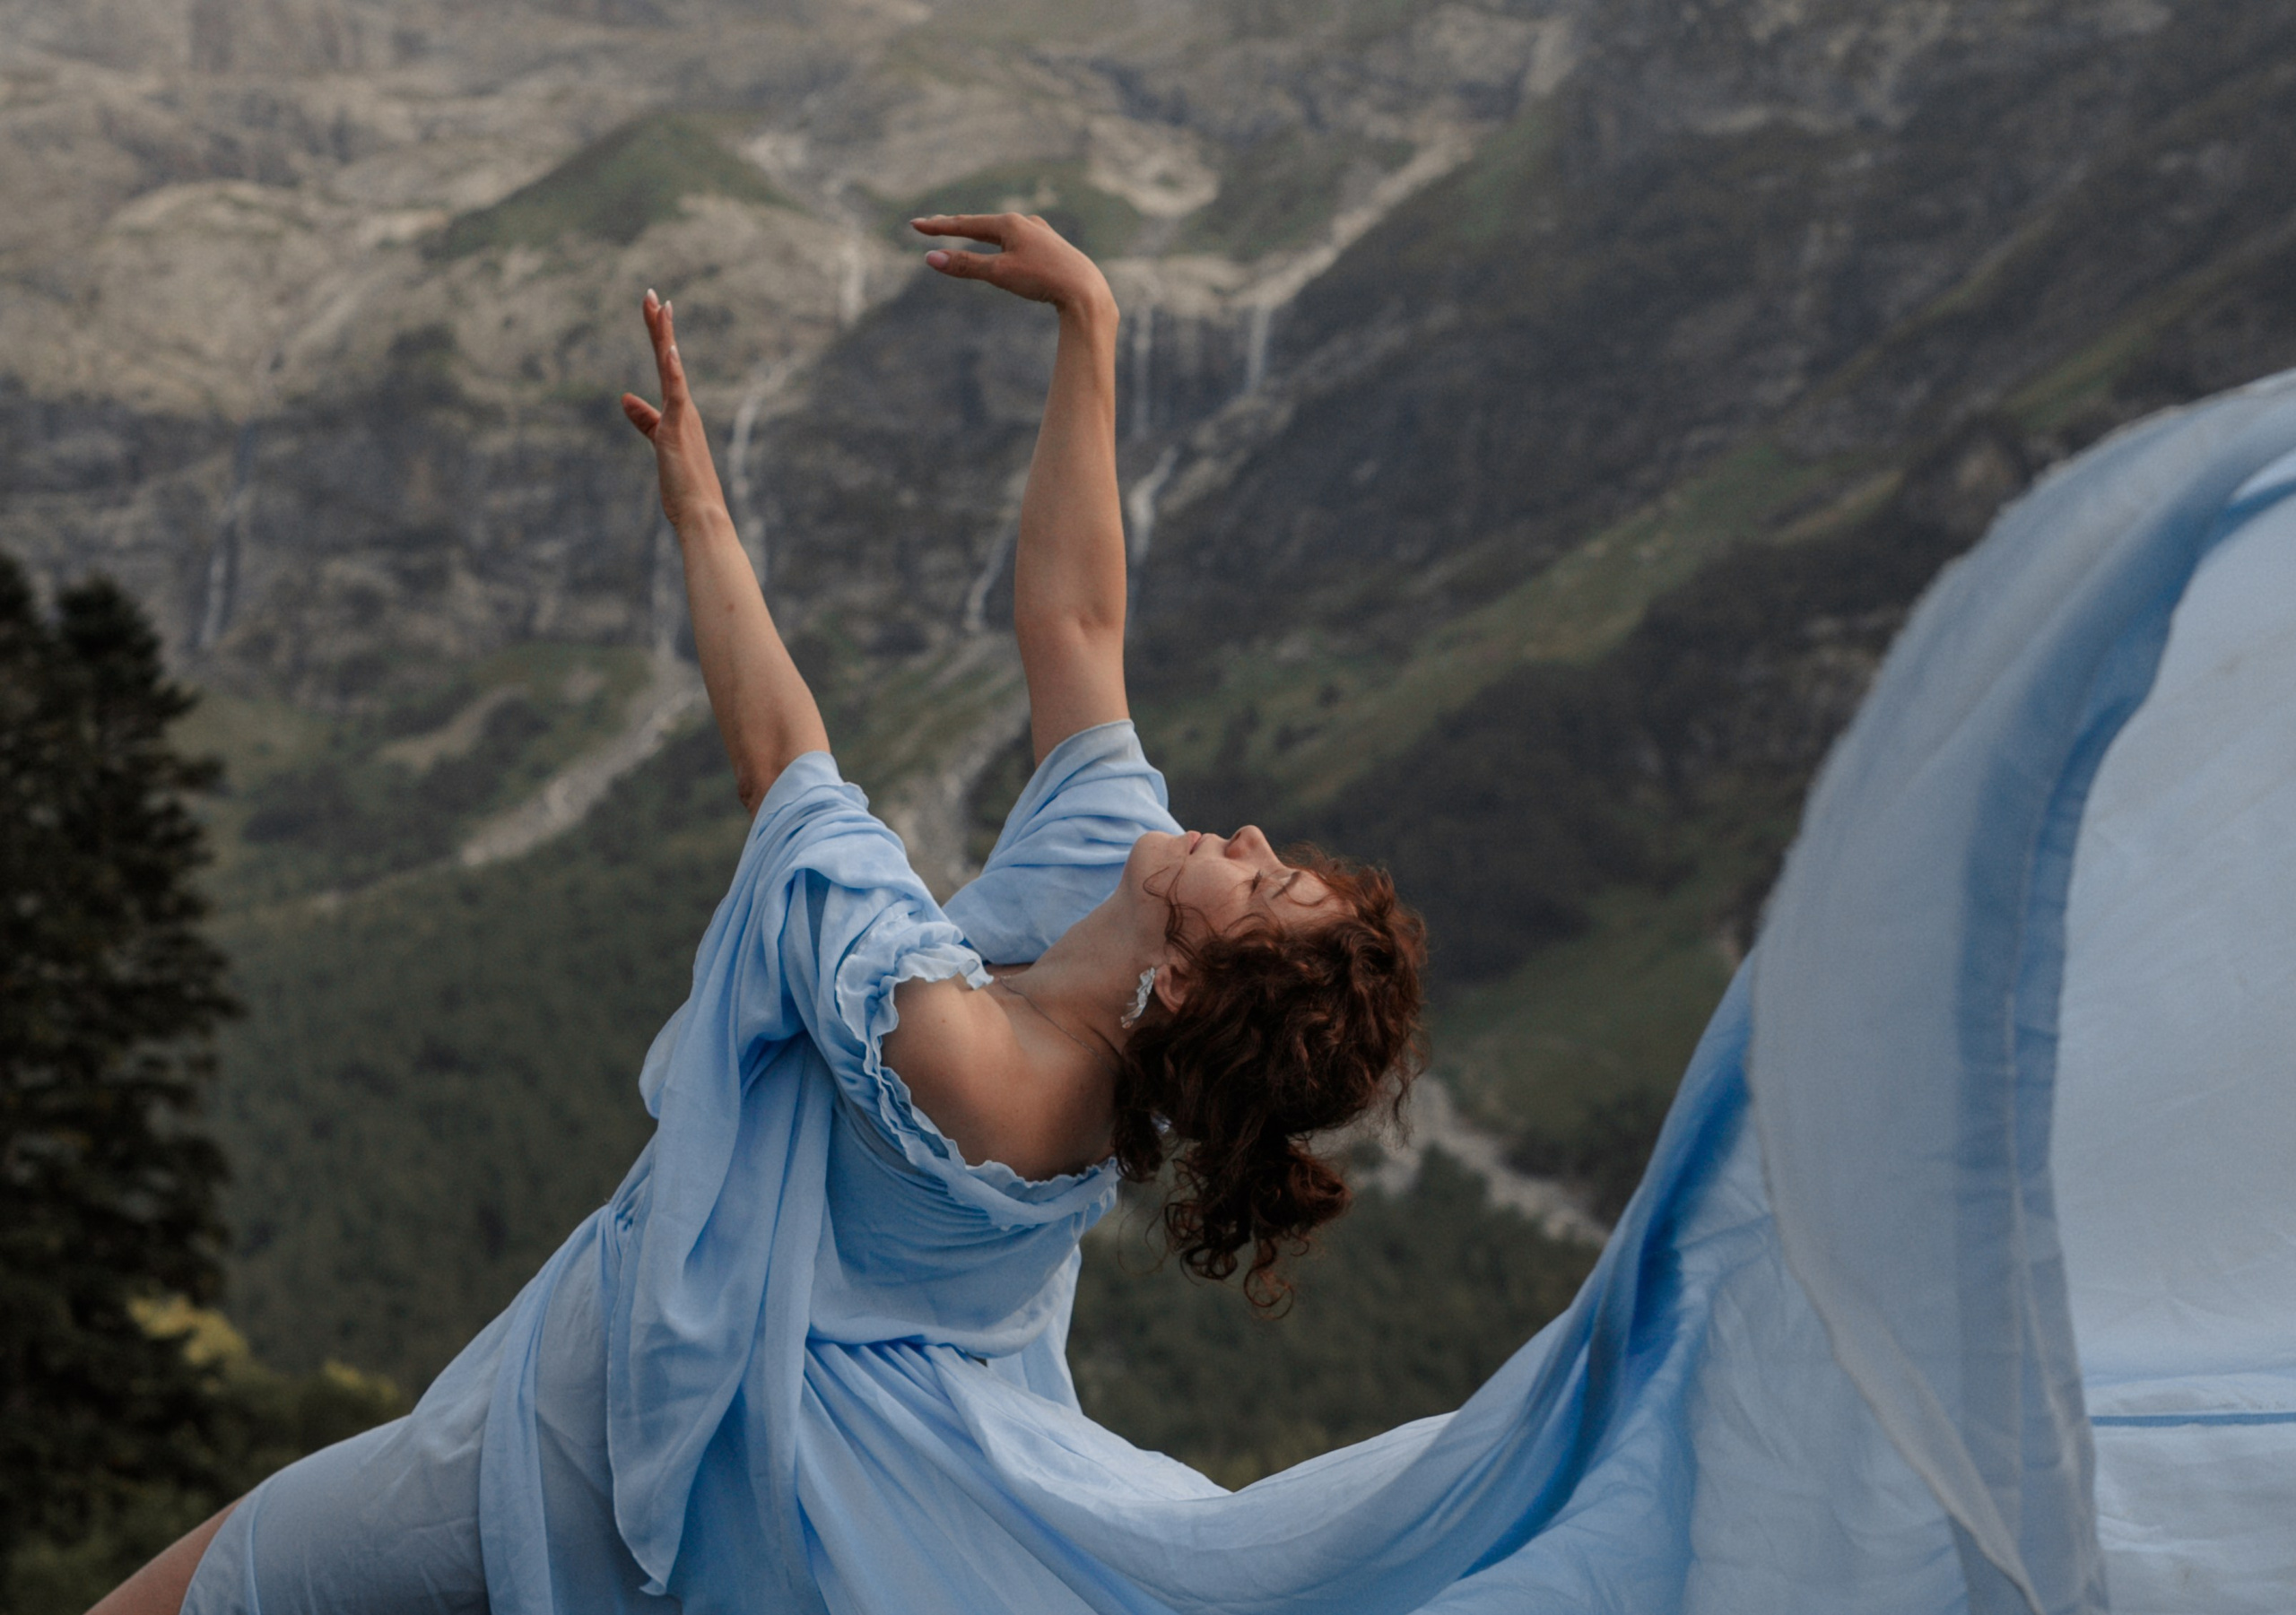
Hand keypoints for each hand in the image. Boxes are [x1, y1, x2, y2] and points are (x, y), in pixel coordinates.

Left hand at [620, 290, 727, 533]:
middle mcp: (684, 409)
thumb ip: (644, 420)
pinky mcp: (678, 429)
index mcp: (679, 412)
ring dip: (664, 336)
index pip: (668, 367)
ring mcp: (683, 417)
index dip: (661, 338)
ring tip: (658, 306)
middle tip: (651, 295)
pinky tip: (669, 350)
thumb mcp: (659, 445)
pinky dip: (673, 371)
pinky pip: (675, 394)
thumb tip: (625, 398)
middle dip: (660, 326)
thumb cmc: (684, 487)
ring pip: (670, 368)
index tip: (657, 311)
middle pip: (669, 358)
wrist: (702, 515)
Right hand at [911, 213, 1115, 317]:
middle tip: (934, 225)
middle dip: (957, 226)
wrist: (1086, 290)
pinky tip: (1012, 241)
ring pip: (1003, 231)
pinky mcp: (1053, 248)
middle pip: (983, 224)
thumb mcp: (999, 273)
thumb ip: (966, 265)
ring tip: (967, 230)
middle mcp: (1025, 222)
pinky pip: (1019, 240)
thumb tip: (931, 259)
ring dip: (982, 232)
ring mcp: (1041, 233)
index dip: (939, 226)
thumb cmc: (1043, 279)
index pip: (965, 224)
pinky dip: (1003, 241)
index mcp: (1010, 223)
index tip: (915, 224)